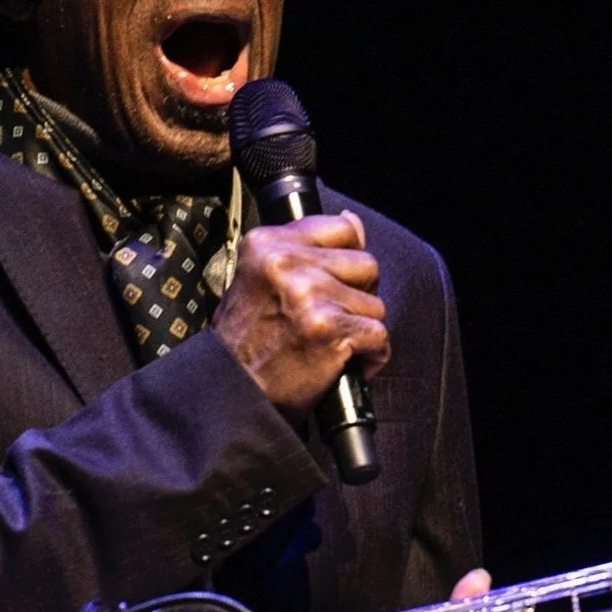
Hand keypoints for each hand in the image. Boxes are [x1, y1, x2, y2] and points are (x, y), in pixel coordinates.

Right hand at [211, 211, 389, 416]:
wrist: (232, 392)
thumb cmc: (248, 340)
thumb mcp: (263, 279)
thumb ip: (306, 249)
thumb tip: (353, 220)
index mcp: (268, 243)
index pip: (342, 228)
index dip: (347, 258)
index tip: (333, 282)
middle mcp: (287, 262)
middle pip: (366, 264)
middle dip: (359, 295)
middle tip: (329, 318)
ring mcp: (309, 294)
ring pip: (375, 303)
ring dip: (361, 329)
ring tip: (330, 343)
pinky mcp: (328, 328)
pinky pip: (379, 335)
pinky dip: (371, 356)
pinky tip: (344, 364)